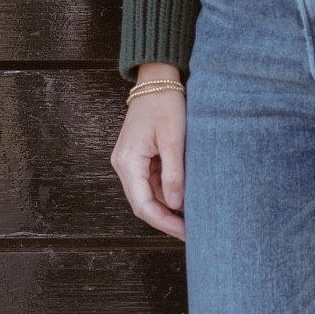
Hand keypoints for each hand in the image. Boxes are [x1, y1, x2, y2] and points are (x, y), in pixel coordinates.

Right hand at [111, 65, 186, 240]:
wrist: (156, 80)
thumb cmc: (165, 104)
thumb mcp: (173, 139)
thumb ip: (173, 173)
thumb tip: (175, 204)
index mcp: (128, 161)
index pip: (143, 205)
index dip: (164, 223)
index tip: (185, 233)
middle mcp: (123, 164)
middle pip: (142, 203)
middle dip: (165, 219)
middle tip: (191, 232)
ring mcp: (129, 161)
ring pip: (146, 195)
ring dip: (166, 207)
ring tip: (191, 218)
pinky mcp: (137, 157)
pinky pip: (149, 182)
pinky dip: (165, 193)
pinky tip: (182, 198)